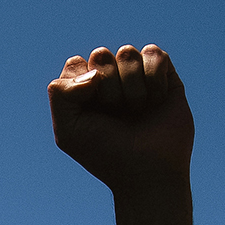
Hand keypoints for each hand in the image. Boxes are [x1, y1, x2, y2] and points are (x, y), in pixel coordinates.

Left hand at [48, 43, 193, 193]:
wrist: (147, 172)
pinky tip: (156, 101)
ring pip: (127, 52)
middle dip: (107, 89)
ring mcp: (136, 75)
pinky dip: (154, 80)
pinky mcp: (164, 74)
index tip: (92, 113)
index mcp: (83, 90)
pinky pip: (154, 54)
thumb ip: (60, 93)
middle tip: (116, 115)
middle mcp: (109, 79)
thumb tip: (94, 71)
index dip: (82, 86)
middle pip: (100, 55)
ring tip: (137, 112)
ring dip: (132, 88)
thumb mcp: (68, 131)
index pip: (76, 63)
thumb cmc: (106, 154)